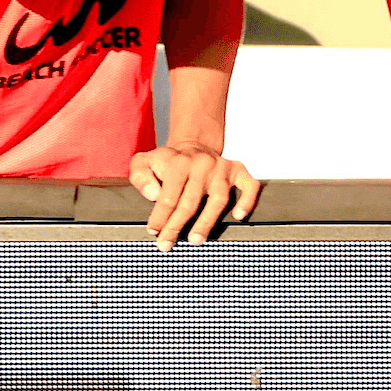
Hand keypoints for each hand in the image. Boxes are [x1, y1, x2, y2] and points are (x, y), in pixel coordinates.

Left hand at [131, 143, 260, 249]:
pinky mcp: (239, 170)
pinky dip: (247, 200)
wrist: (194, 146)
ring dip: (207, 221)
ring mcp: (222, 168)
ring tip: (196, 240)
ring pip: (219, 198)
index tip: (154, 231)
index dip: (160, 216)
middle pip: (190, 201)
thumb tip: (153, 195)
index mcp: (179, 162)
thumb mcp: (144, 162)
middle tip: (167, 244)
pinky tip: (239, 216)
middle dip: (176, 226)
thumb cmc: (168, 163)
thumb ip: (140, 176)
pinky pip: (249, 186)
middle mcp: (202, 163)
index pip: (169, 195)